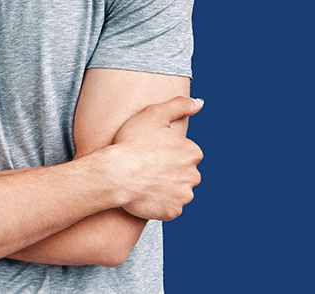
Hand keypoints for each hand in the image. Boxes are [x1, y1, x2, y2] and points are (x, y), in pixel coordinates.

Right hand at [101, 96, 203, 221]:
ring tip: (144, 181)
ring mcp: (184, 195)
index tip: (152, 151)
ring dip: (166, 188)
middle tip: (147, 167)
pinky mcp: (173, 211)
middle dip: (170, 171)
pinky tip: (145, 194)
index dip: (168, 152)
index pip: (186, 153)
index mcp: (193, 152)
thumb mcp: (154, 114)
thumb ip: (179, 105)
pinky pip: (169, 207)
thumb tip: (200, 103)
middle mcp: (194, 175)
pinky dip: (160, 203)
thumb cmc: (131, 142)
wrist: (115, 173)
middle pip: (185, 173)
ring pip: (178, 191)